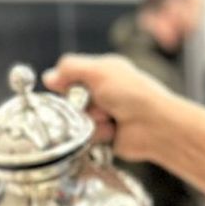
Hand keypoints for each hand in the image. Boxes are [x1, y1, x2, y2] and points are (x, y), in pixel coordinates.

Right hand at [44, 54, 183, 162]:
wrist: (156, 127)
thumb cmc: (134, 94)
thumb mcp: (99, 71)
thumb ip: (71, 68)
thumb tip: (48, 77)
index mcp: (103, 71)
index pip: (70, 75)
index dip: (63, 83)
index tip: (61, 87)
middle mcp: (103, 92)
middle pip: (69, 99)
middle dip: (78, 104)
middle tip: (96, 103)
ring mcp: (104, 114)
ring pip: (76, 120)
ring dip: (90, 120)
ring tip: (109, 118)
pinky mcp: (105, 136)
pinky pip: (86, 137)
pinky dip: (97, 134)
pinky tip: (112, 131)